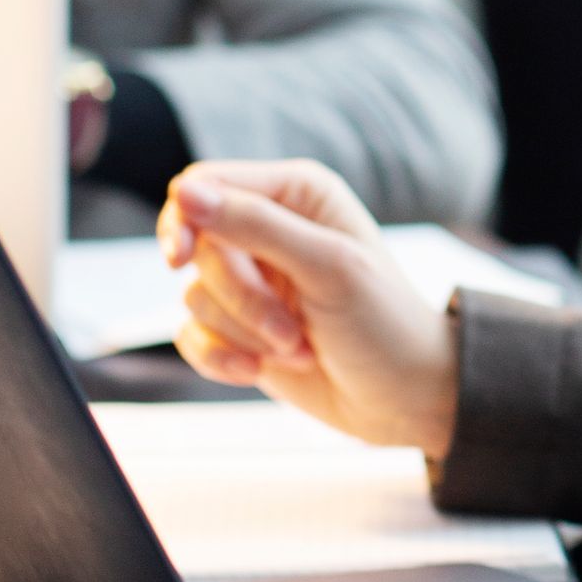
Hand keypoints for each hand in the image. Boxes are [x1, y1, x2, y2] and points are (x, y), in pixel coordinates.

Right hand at [158, 159, 458, 455]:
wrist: (403, 397)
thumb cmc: (383, 321)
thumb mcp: (328, 265)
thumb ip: (256, 225)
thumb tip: (184, 192)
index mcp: (297, 193)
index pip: (208, 183)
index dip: (184, 217)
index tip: (178, 257)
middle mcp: (269, 229)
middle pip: (199, 246)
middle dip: (240, 297)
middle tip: (288, 329)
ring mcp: (252, 282)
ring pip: (196, 295)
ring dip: (244, 332)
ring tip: (298, 348)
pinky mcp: (237, 328)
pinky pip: (192, 336)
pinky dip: (223, 358)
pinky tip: (260, 369)